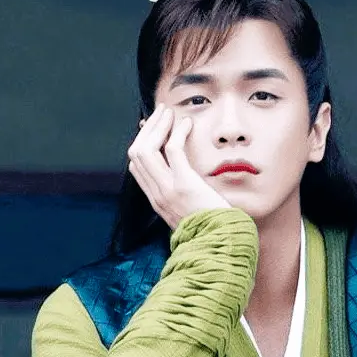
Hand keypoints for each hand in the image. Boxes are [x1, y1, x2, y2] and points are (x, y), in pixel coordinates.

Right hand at [127, 105, 230, 230]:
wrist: (220, 243)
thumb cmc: (212, 227)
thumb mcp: (189, 212)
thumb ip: (182, 196)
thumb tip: (184, 177)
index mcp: (157, 201)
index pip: (136, 166)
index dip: (141, 143)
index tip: (152, 129)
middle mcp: (157, 195)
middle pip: (137, 153)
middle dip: (147, 128)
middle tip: (161, 113)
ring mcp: (168, 190)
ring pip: (147, 149)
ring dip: (158, 125)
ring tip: (170, 113)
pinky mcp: (184, 185)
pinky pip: (173, 150)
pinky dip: (177, 132)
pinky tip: (187, 124)